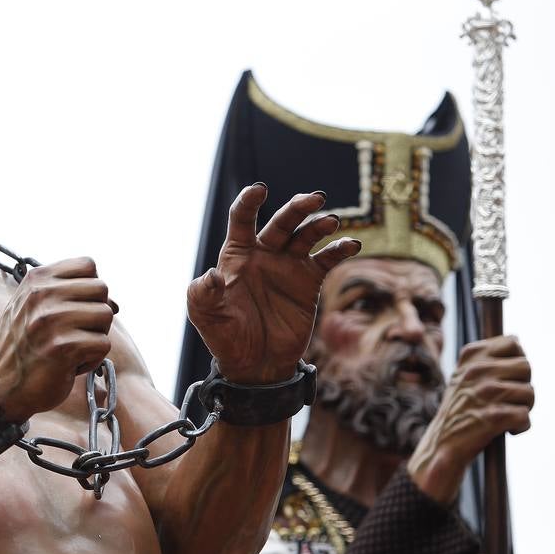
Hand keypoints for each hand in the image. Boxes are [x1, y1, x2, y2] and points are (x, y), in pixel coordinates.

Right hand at [0, 258, 114, 421]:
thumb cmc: (24, 347)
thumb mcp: (33, 307)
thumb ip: (66, 294)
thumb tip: (114, 304)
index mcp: (36, 279)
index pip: (88, 265)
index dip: (89, 289)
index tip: (76, 309)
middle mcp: (42, 295)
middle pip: (101, 289)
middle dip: (96, 313)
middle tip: (75, 332)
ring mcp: (51, 320)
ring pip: (106, 315)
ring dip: (95, 337)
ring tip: (72, 349)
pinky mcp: (63, 347)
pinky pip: (103, 344)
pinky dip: (93, 360)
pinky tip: (71, 365)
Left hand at [188, 184, 359, 383]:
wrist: (254, 364)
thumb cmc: (224, 335)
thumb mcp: (205, 314)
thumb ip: (204, 292)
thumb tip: (212, 275)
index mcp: (236, 255)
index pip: (242, 219)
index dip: (249, 202)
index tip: (259, 190)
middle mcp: (264, 254)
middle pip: (282, 222)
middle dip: (296, 208)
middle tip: (314, 199)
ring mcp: (288, 265)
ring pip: (306, 236)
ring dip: (319, 226)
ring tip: (331, 221)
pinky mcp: (308, 281)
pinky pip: (326, 260)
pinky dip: (339, 250)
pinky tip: (350, 244)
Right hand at [408, 335, 532, 503]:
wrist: (441, 444)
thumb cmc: (460, 410)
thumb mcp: (466, 374)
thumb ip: (489, 357)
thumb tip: (517, 339)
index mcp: (470, 356)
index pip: (513, 342)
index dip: (516, 360)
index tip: (506, 376)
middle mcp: (476, 370)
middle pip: (526, 366)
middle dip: (523, 385)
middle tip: (507, 399)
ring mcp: (484, 393)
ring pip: (529, 392)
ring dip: (524, 407)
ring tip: (506, 415)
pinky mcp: (492, 416)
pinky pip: (524, 416)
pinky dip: (520, 426)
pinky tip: (506, 430)